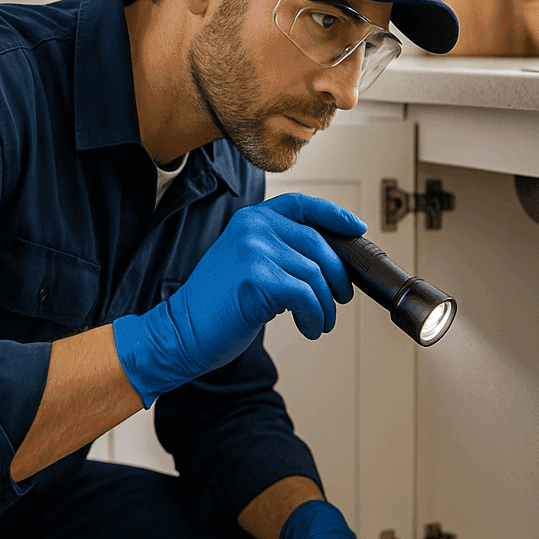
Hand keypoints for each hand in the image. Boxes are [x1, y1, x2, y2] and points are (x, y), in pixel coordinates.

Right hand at [111, 193, 365, 405]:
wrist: (181, 332)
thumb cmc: (217, 306)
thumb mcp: (250, 266)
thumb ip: (281, 254)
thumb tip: (329, 263)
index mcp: (251, 220)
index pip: (303, 206)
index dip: (335, 215)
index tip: (357, 229)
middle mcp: (253, 228)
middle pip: (319, 245)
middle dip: (337, 277)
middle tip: (338, 300)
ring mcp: (253, 250)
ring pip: (315, 275)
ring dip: (325, 306)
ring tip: (318, 322)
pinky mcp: (256, 277)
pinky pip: (306, 295)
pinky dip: (314, 316)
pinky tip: (308, 328)